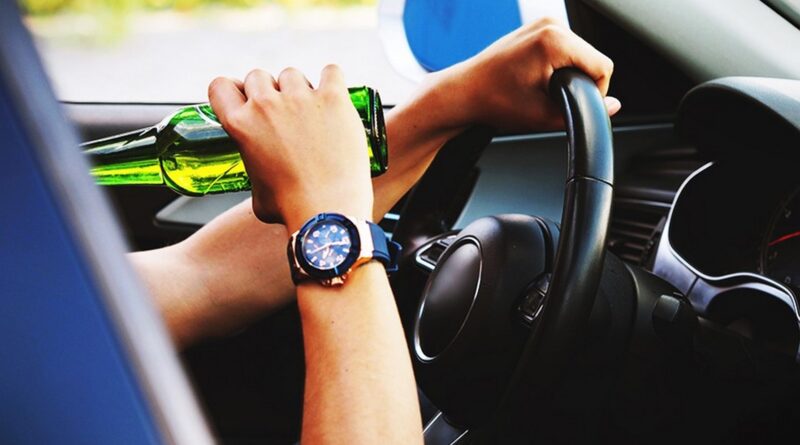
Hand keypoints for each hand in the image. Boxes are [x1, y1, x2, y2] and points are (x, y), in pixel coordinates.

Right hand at [208, 65, 373, 230]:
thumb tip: (264, 174)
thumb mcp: (255, 191)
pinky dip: (332, 81)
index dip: (234, 91)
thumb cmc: (291, 208)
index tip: (247, 100)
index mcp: (240, 125)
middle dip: (270, 92)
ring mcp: (300, 98)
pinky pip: (331, 72)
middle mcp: (265, 105)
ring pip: (293, 74)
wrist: (327, 211)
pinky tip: (335, 98)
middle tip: (285, 115)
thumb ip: (255, 169)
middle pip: (258, 76)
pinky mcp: (333, 98)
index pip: (220, 86)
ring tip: (314, 114)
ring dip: (300, 89)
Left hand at [429, 17, 619, 131]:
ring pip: (579, 53)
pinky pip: (564, 48)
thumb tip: (613, 106)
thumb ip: (584, 113)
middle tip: (551, 99)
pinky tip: (537, 78)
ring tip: (541, 89)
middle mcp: (551, 24)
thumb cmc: (494, 101)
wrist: (464, 93)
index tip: (574, 105)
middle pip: (592, 58)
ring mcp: (542, 23)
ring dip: (569, 73)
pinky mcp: (536, 28)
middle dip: (580, 81)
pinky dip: (558, 65)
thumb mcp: (544, 116)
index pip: (603, 66)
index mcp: (555, 40)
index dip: (596, 92)